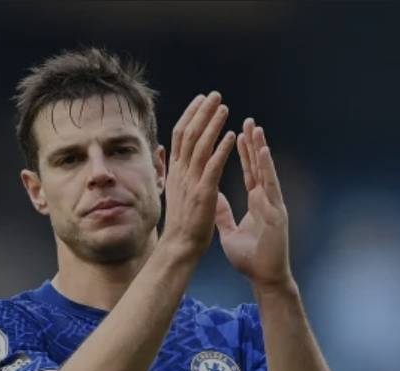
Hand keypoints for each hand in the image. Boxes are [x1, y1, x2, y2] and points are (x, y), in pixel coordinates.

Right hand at [158, 92, 236, 262]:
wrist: (179, 246)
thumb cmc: (181, 223)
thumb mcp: (174, 191)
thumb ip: (174, 172)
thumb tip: (168, 156)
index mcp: (175, 171)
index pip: (180, 135)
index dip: (190, 115)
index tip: (201, 99)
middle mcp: (181, 172)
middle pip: (189, 134)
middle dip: (202, 112)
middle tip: (215, 94)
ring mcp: (191, 182)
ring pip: (200, 145)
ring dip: (212, 124)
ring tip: (224, 107)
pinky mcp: (203, 193)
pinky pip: (213, 166)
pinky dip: (221, 149)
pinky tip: (230, 135)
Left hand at [215, 119, 291, 289]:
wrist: (264, 277)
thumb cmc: (250, 258)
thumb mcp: (230, 232)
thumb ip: (223, 213)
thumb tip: (213, 197)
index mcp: (256, 202)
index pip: (248, 172)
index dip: (242, 153)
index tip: (235, 133)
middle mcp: (266, 199)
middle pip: (258, 166)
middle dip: (251, 143)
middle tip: (247, 120)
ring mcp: (273, 204)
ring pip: (265, 172)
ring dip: (260, 149)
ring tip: (254, 128)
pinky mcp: (277, 212)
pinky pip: (270, 187)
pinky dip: (266, 169)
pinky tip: (262, 152)